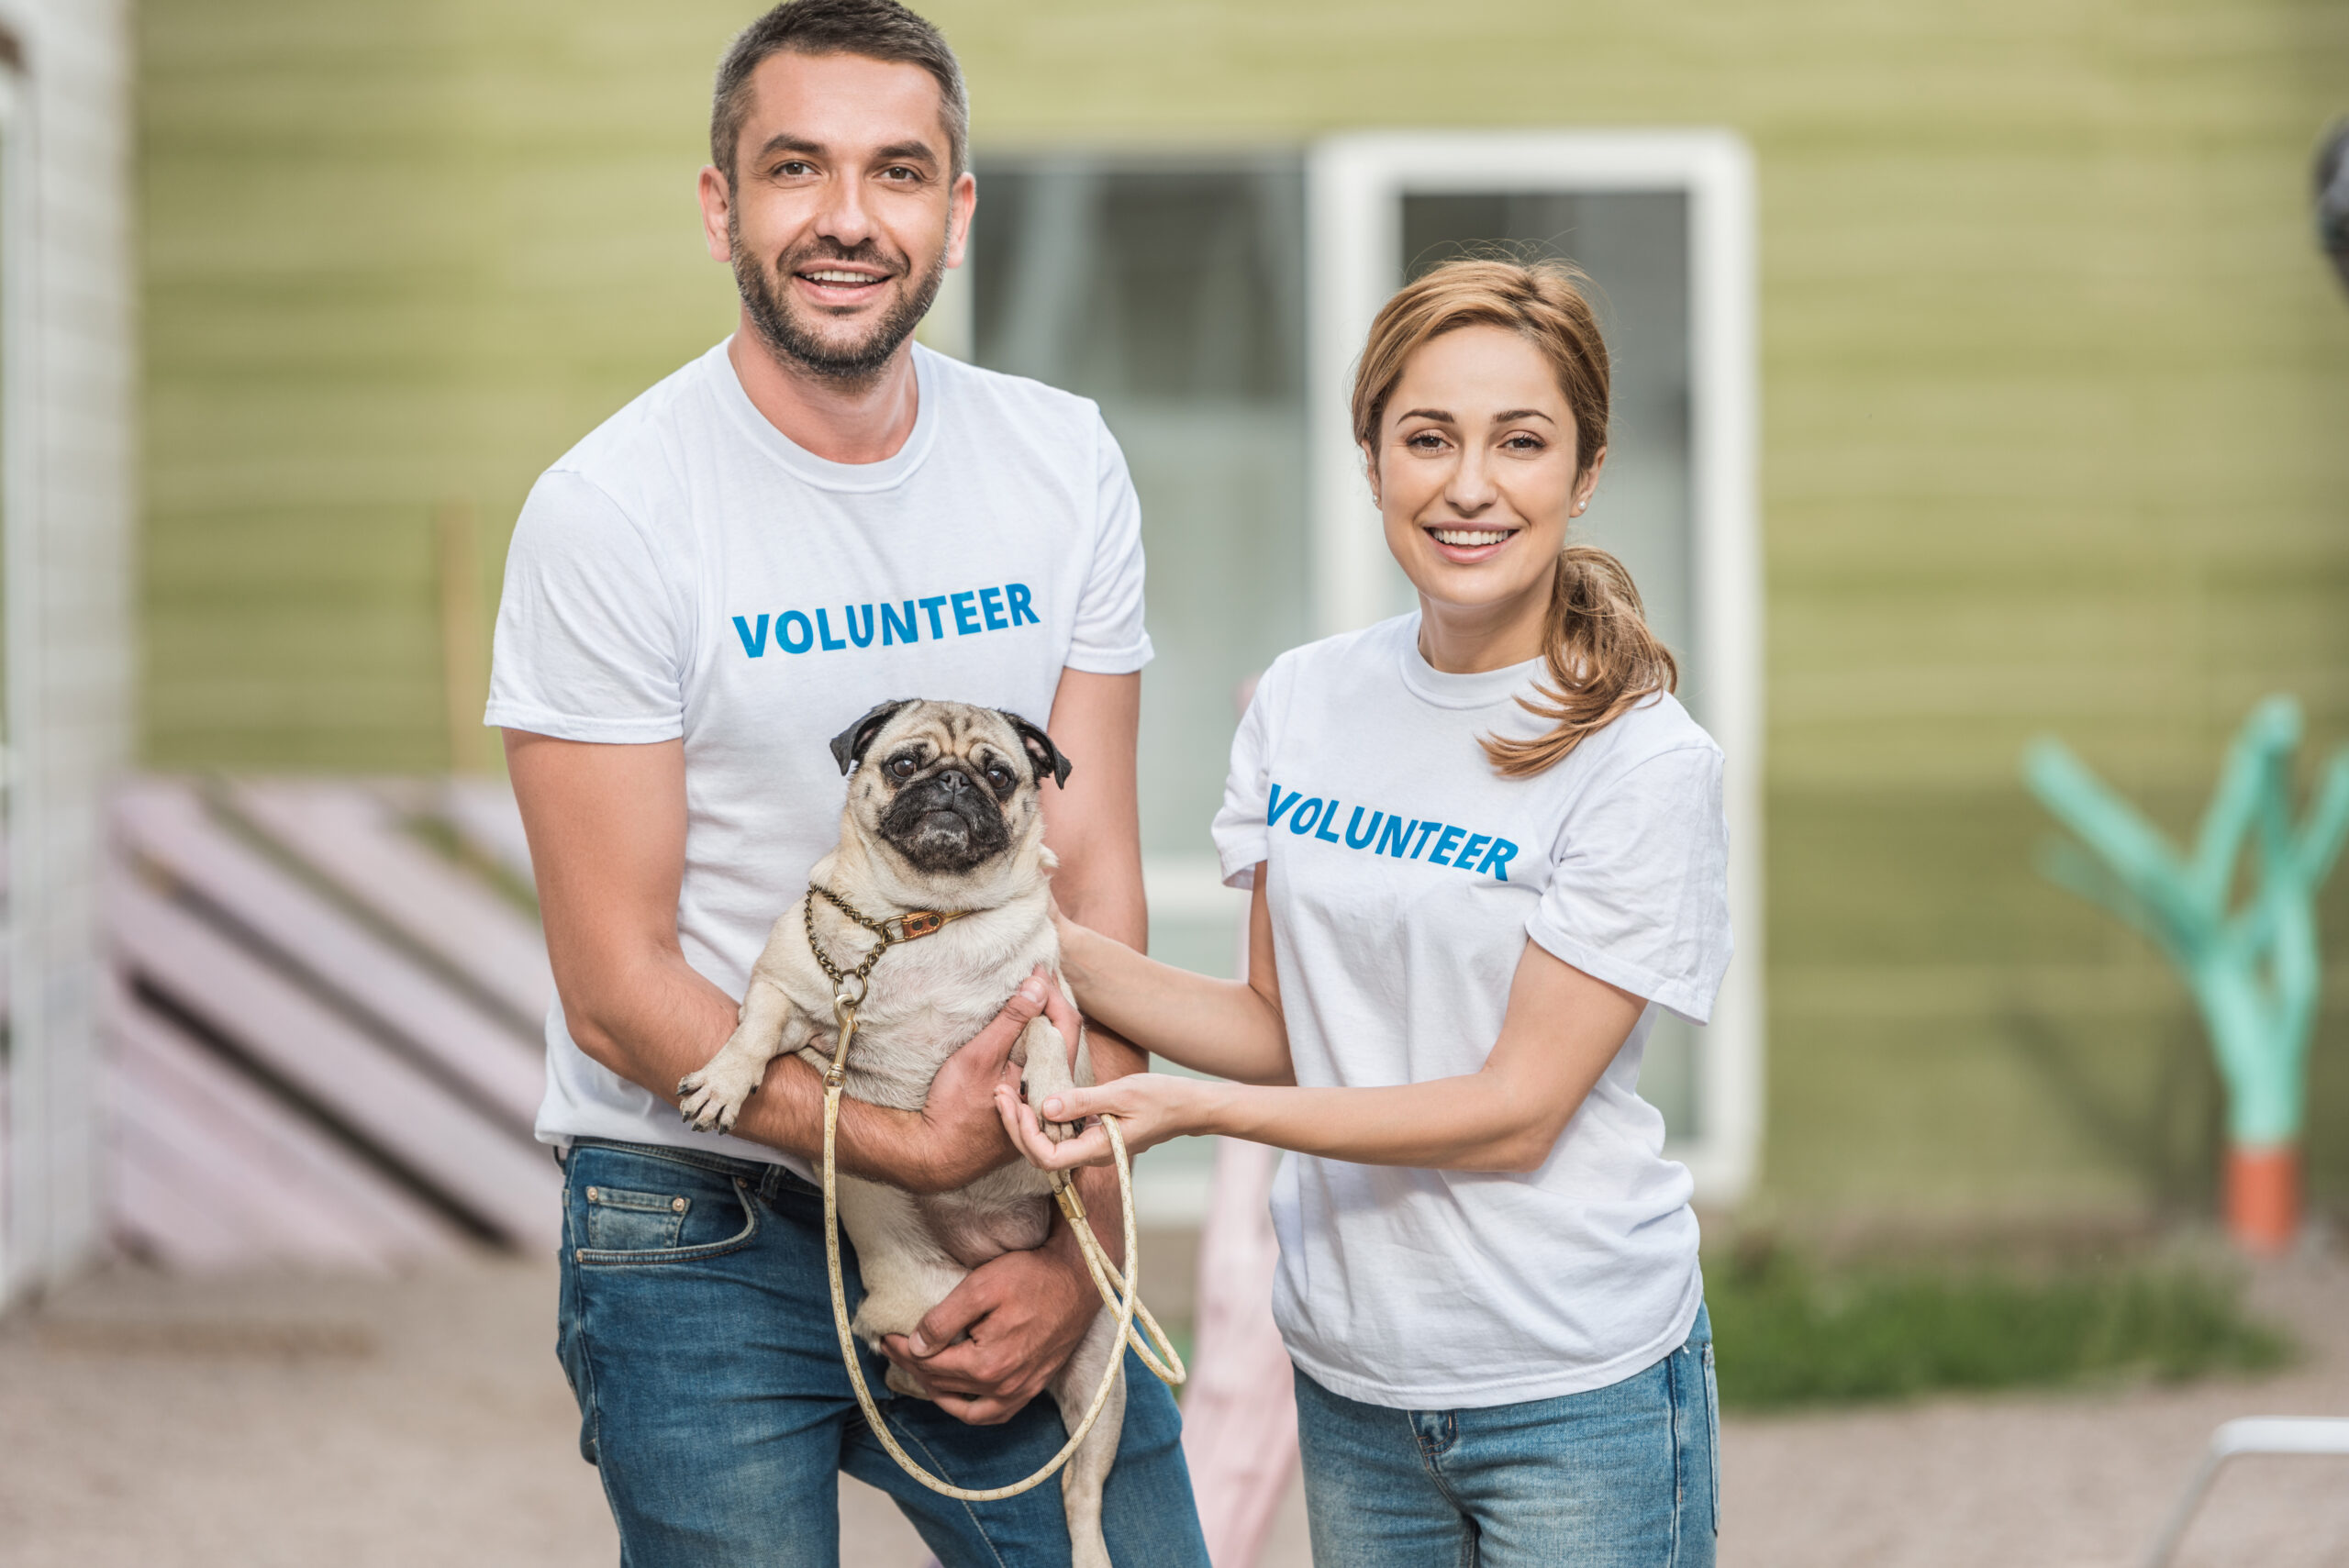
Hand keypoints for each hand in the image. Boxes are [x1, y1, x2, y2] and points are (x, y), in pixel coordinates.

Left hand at [877, 1242, 1095, 1423]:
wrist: (1079, 1279)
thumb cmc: (1033, 1277)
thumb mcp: (982, 1287)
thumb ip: (945, 1319)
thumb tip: (917, 1346)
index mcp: (987, 1363)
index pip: (931, 1364)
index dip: (903, 1350)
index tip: (886, 1336)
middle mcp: (1003, 1386)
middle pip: (943, 1384)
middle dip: (914, 1365)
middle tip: (893, 1347)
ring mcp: (1020, 1391)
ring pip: (965, 1405)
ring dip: (936, 1390)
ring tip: (919, 1369)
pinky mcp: (1032, 1387)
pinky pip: (993, 1414)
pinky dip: (969, 1409)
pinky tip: (957, 1395)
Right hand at [895, 965, 1065, 1191]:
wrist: (937, 1154)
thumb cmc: (954, 1107)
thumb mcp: (981, 1055)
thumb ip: (1011, 1021)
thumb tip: (1038, 986)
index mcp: (1049, 1079)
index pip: (1067, 1024)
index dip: (1053, 992)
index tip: (1037, 969)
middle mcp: (1052, 1091)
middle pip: (1063, 1035)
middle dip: (1051, 1001)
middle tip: (1035, 974)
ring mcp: (1039, 1099)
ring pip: (1052, 1050)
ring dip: (1042, 1019)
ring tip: (1029, 992)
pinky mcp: (1025, 1104)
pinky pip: (1039, 1064)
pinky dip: (1032, 1039)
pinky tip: (1019, 1026)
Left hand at [994, 1072, 1203, 1171]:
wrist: (1189, 1107)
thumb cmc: (1162, 1098)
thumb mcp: (1122, 1093)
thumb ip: (1084, 1101)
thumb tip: (1046, 1106)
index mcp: (1097, 1150)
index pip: (1046, 1157)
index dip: (1025, 1135)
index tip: (1017, 1104)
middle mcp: (1090, 1154)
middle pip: (1038, 1154)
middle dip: (1014, 1126)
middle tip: (999, 1092)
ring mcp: (1091, 1147)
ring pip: (1046, 1145)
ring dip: (1023, 1121)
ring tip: (1008, 1091)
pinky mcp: (1092, 1135)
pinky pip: (1058, 1134)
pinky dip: (1040, 1117)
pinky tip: (1032, 1095)